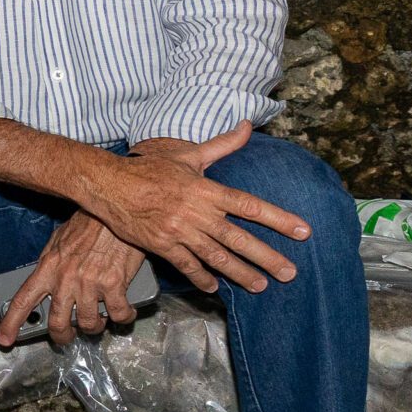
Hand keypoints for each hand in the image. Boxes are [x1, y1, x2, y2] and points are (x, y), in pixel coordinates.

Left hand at [0, 212, 145, 347]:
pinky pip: (118, 314)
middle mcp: (65, 279)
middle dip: (61, 336)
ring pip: (87, 323)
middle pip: (56, 322)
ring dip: (94, 327)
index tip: (5, 339)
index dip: (12, 323)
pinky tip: (124, 313)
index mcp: (47, 268)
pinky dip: (123, 318)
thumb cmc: (89, 223)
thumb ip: (52, 264)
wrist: (115, 210)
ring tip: (98, 321)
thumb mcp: (59, 240)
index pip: (23, 300)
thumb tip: (48, 279)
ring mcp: (89, 284)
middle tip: (66, 336)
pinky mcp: (114, 285)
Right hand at [85, 123, 309, 293]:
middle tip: (289, 273)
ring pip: (216, 256)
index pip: (250, 206)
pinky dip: (201, 277)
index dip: (278, 219)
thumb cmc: (150, 169)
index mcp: (206, 190)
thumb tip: (248, 125)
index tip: (302, 231)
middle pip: (239, 238)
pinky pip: (186, 265)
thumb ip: (222, 145)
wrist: (110, 184)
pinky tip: (214, 287)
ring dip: (240, 273)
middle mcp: (196, 213)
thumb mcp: (188, 155)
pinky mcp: (161, 245)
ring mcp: (179, 231)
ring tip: (260, 285)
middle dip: (267, 257)